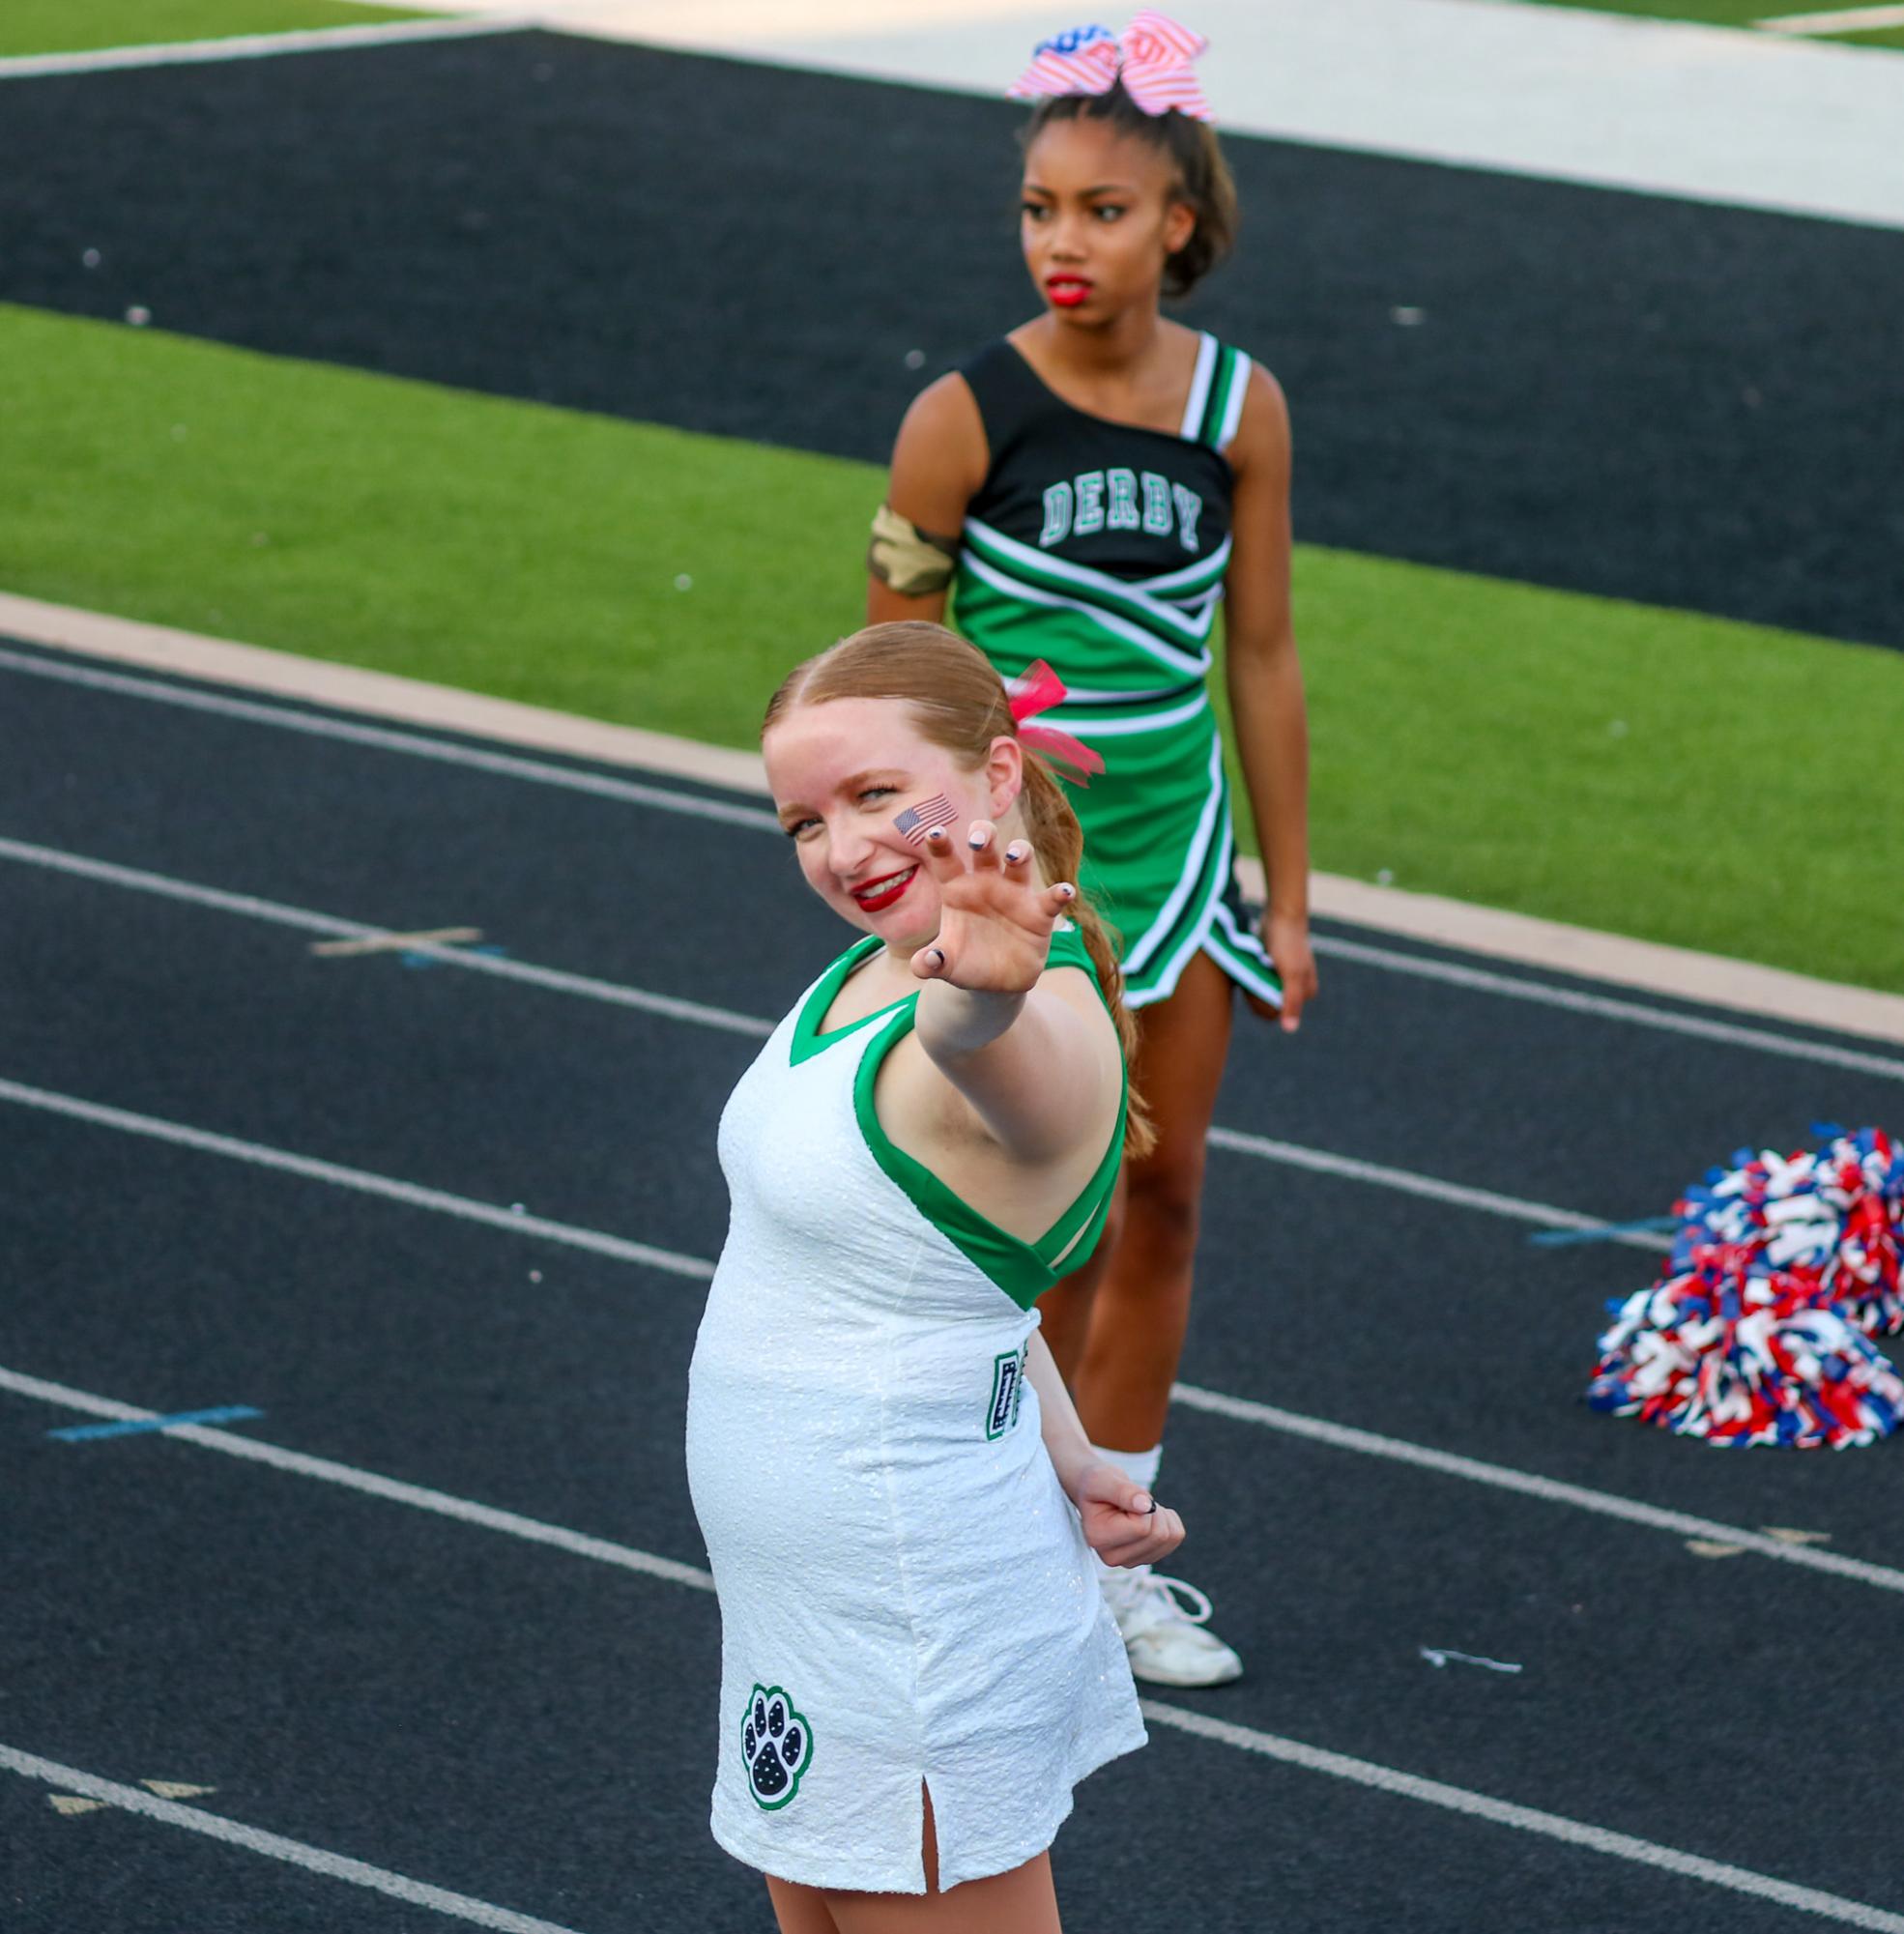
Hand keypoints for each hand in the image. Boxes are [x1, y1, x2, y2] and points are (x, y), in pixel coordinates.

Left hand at [910, 822, 1075, 993]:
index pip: (947, 860)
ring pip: (1020, 859)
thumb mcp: (946, 966)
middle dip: (984, 836)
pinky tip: (1065, 891)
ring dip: (1019, 852)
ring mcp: (1014, 894)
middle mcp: (986, 883)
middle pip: (986, 848)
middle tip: (978, 840)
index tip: (934, 832)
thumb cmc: (965, 963)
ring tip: (1014, 857)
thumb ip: (931, 963)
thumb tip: (923, 965)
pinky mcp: (1039, 912)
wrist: (995, 983)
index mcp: (958, 889)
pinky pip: (1052, 898)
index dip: (941, 845)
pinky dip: (1060, 893)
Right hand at [1075, 1461, 1184, 1568]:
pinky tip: (1148, 1516)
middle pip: (1158, 1536)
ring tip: (1139, 1508)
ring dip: (1160, 1515)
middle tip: (1134, 1501)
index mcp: (1098, 1538)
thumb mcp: (1102, 1479)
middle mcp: (1112, 1557)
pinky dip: (1168, 1520)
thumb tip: (1147, 1506)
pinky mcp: (1145, 1558)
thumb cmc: (1096, 1483)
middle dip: (1153, 1510)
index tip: (1125, 1496)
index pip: (1142, 1528)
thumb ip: (1123, 1491)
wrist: (1095, 1491)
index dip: (1142, 1505)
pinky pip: (1175, 1538)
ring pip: (1169, 1539)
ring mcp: (1130, 1561)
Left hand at [1246, 908, 1315, 1032]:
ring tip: (1256, 963)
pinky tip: (1253, 961)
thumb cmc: (1288, 942)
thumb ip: (1291, 1001)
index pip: (1275, 1013)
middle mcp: (1296, 987)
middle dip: (1255, 991)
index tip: (1257, 984)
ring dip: (1251, 982)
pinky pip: (1256, 979)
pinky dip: (1250, 974)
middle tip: (1256, 969)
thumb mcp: (1290, 973)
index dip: (1261, 1002)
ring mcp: (1283, 977)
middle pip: (1266, 1003)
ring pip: (1259, 992)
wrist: (1281, 912)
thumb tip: (1290, 1029)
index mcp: (1305, 992)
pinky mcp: (1271, 967)